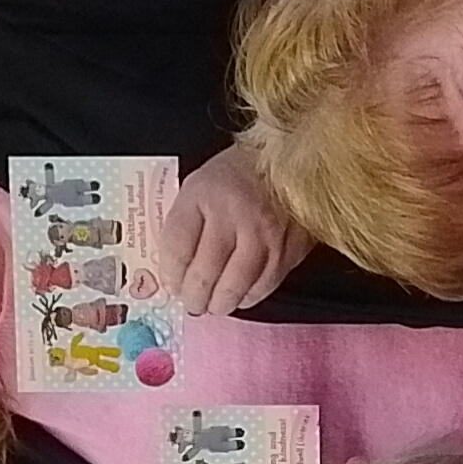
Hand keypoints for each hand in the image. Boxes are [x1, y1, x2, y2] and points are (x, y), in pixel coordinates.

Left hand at [164, 144, 303, 316]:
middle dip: (194, 296)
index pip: (178, 247)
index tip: (171, 285)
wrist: (291, 158)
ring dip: (220, 303)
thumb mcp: (200, 185)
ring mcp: (266, 233)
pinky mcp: (291, 247)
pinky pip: (265, 284)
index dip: (171, 274)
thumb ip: (185, 225)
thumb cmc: (237, 174)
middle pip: (205, 272)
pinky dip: (249, 296)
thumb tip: (174, 271)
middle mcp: (235, 214)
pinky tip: (241, 296)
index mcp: (204, 194)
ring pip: (236, 285)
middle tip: (192, 304)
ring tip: (213, 306)